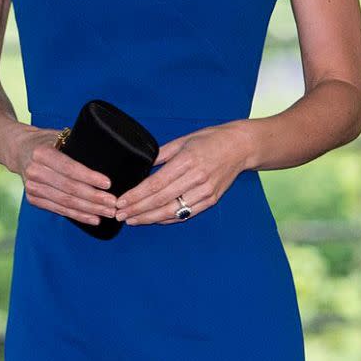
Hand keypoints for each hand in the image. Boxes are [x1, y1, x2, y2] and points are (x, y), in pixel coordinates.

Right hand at [14, 126, 116, 226]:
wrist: (19, 150)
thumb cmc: (46, 141)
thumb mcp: (58, 136)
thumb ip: (76, 145)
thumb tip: (107, 154)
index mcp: (42, 153)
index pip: (69, 168)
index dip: (89, 177)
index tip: (108, 184)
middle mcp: (34, 171)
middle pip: (69, 189)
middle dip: (94, 198)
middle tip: (113, 203)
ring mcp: (32, 187)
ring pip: (65, 202)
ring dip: (89, 210)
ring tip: (108, 213)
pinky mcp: (32, 199)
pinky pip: (59, 210)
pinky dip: (77, 215)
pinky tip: (93, 218)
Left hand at [115, 121, 252, 224]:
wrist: (241, 147)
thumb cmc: (211, 140)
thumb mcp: (183, 140)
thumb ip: (160, 155)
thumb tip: (141, 167)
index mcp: (187, 161)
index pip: (155, 184)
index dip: (136, 196)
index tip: (121, 202)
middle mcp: (196, 178)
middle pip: (160, 200)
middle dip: (138, 209)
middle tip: (120, 215)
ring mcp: (205, 191)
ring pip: (172, 210)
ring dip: (150, 218)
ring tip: (132, 220)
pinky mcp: (211, 200)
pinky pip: (186, 214)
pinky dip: (168, 219)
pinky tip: (153, 220)